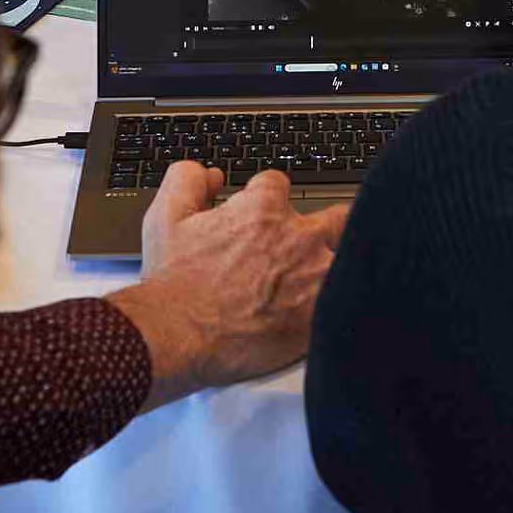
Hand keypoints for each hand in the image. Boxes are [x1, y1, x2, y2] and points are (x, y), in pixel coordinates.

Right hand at [110, 162, 350, 410]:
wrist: (178, 336)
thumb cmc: (173, 284)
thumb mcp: (165, 218)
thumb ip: (187, 181)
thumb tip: (212, 175)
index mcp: (263, 209)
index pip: (279, 186)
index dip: (269, 201)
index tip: (264, 219)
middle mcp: (297, 237)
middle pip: (337, 217)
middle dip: (329, 225)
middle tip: (310, 249)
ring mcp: (316, 276)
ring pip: (347, 259)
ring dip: (331, 270)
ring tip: (315, 287)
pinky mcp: (323, 313)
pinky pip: (348, 301)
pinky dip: (339, 303)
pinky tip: (327, 312)